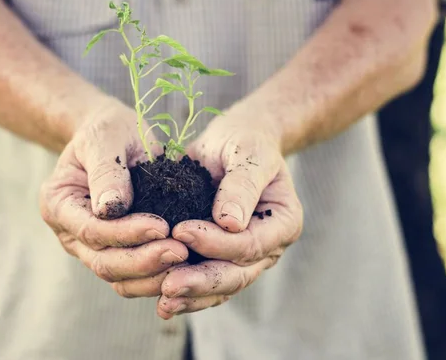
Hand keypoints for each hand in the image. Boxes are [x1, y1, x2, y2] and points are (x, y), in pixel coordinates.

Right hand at [40, 97, 187, 291]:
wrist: (115, 137)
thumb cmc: (108, 131)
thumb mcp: (106, 138)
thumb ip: (107, 171)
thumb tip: (111, 208)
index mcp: (58, 203)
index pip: (90, 229)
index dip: (125, 233)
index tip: (162, 226)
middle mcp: (70, 232)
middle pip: (103, 261)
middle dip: (143, 260)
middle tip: (181, 251)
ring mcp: (91, 248)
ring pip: (119, 277)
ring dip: (153, 275)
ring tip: (186, 260)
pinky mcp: (116, 253)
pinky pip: (135, 276)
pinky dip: (158, 276)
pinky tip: (186, 268)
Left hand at [156, 105, 302, 318]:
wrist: (235, 143)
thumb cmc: (245, 143)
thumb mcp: (248, 153)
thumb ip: (242, 185)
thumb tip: (230, 223)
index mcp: (283, 223)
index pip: (250, 244)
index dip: (216, 243)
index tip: (181, 230)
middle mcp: (267, 247)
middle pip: (236, 275)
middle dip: (201, 281)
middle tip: (169, 285)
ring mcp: (245, 258)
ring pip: (220, 288)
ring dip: (192, 296)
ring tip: (163, 303)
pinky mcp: (220, 259)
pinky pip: (206, 284)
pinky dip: (187, 295)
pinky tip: (163, 303)